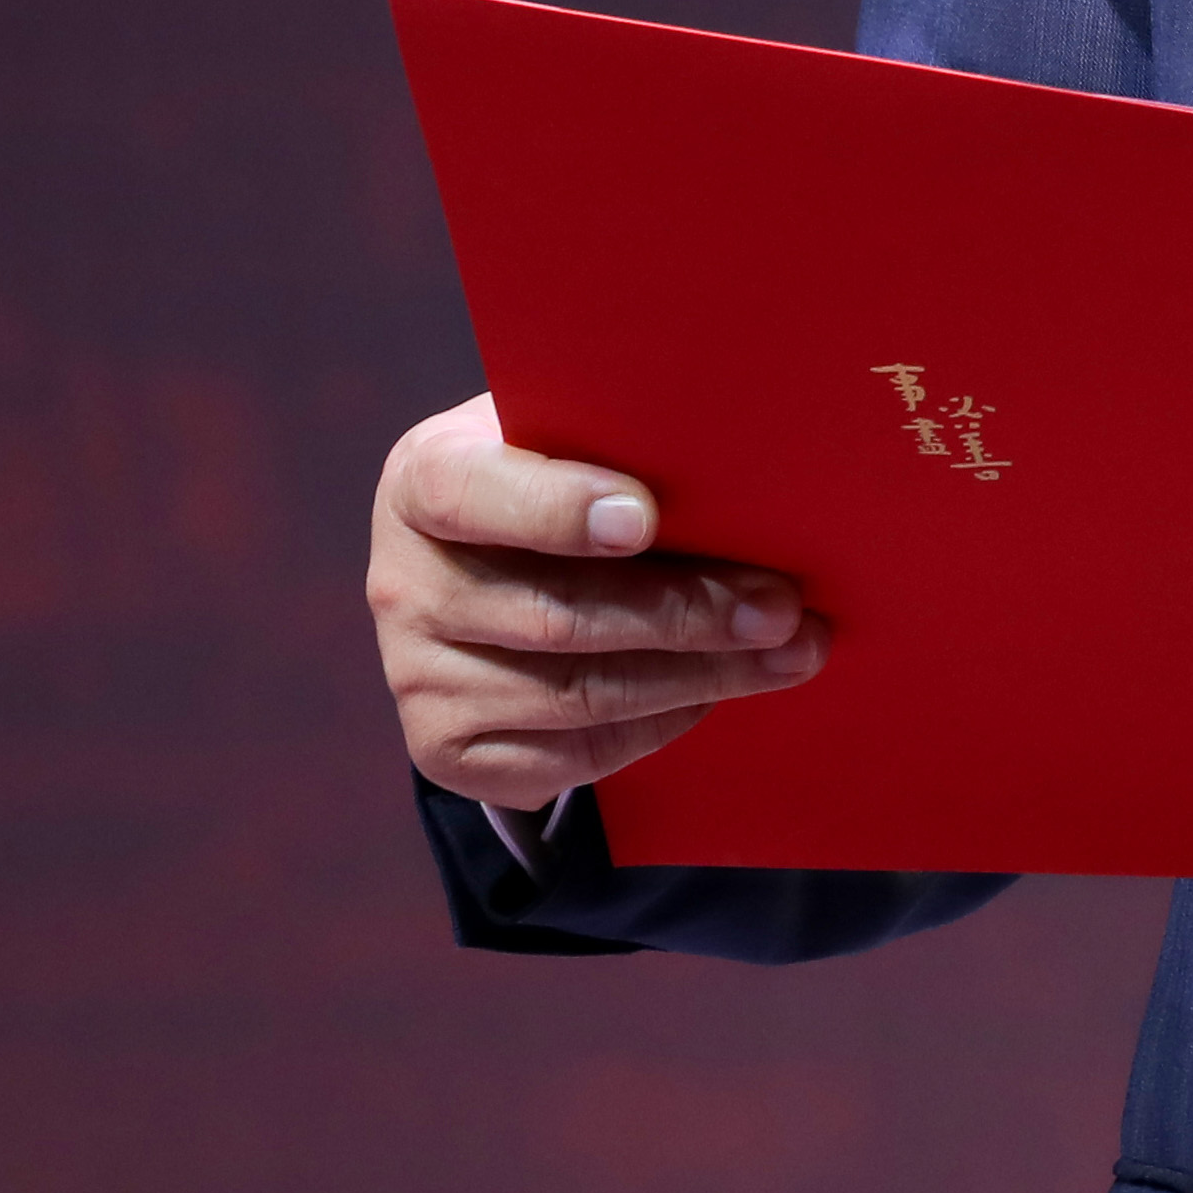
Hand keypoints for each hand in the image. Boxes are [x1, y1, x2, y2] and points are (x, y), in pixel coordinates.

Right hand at [368, 393, 829, 812]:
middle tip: (783, 608)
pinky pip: (571, 753)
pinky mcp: (446, 749)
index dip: (556, 508)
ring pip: (577, 692)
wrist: (480, 572)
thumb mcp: (559, 438)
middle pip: (554, 615)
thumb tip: (746, 464)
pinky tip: (716, 690)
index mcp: (424, 480)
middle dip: (686, 614)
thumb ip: (616, 444)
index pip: (470, 492)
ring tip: (789, 653)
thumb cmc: (551, 480)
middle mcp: (403, 583)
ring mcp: (417, 675)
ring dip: (698, 676)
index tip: (646, 517)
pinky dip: (659, 723)